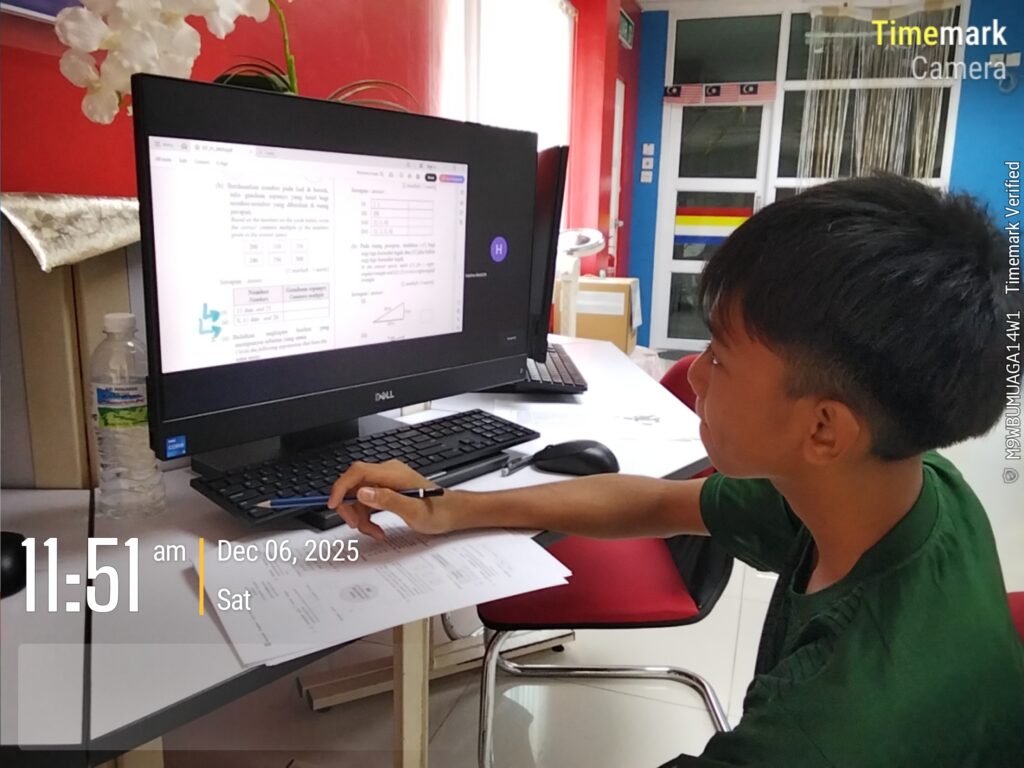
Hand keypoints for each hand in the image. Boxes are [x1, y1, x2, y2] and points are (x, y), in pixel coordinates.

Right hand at [327, 460, 455, 539]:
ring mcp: (386, 483)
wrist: (452, 513)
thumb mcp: (413, 510)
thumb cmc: (438, 511)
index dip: (341, 486)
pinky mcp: (387, 492)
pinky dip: (368, 518)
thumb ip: (388, 500)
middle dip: (350, 507)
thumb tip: (363, 493)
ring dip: (361, 517)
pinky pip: (368, 503)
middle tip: (356, 526)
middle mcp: (387, 474)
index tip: (333, 503)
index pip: (358, 472)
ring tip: (374, 533)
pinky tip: (377, 530)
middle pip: (354, 485)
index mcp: (393, 473)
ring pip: (359, 497)